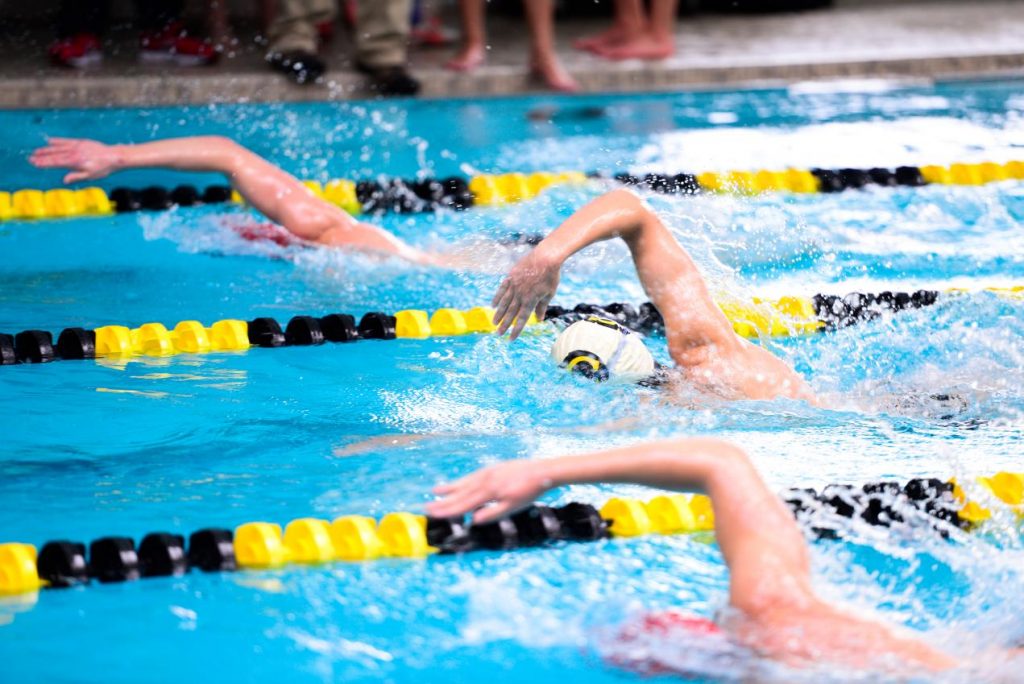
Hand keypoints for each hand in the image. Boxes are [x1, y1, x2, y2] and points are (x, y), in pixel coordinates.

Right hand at [29, 138, 121, 183]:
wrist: (113, 156)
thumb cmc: (103, 168)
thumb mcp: (91, 176)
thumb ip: (76, 177)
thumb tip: (64, 180)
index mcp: (76, 162)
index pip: (57, 162)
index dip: (45, 163)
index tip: (35, 163)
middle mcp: (74, 152)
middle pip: (55, 154)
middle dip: (42, 157)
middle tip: (31, 159)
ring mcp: (77, 146)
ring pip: (59, 147)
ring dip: (47, 149)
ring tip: (36, 151)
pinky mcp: (80, 142)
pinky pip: (66, 141)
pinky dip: (57, 141)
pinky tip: (49, 141)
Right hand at [426, 459, 553, 523]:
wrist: (542, 471)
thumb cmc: (529, 491)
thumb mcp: (513, 506)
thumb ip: (493, 513)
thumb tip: (474, 520)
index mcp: (489, 492)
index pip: (464, 504)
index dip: (448, 510)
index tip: (433, 514)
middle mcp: (485, 481)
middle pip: (460, 494)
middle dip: (443, 501)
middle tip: (426, 507)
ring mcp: (488, 473)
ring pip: (464, 483)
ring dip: (449, 489)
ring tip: (435, 491)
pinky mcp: (492, 469)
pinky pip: (472, 476)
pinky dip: (462, 481)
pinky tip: (458, 484)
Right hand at [492, 247, 560, 339]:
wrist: (546, 257)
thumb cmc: (550, 276)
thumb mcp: (549, 293)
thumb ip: (542, 307)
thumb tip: (538, 319)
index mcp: (531, 300)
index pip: (522, 319)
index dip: (516, 330)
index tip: (511, 339)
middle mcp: (520, 294)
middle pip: (511, 313)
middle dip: (504, 325)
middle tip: (498, 334)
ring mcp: (514, 285)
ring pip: (504, 302)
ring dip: (499, 314)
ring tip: (494, 323)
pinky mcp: (511, 276)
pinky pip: (502, 289)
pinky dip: (497, 297)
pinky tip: (493, 305)